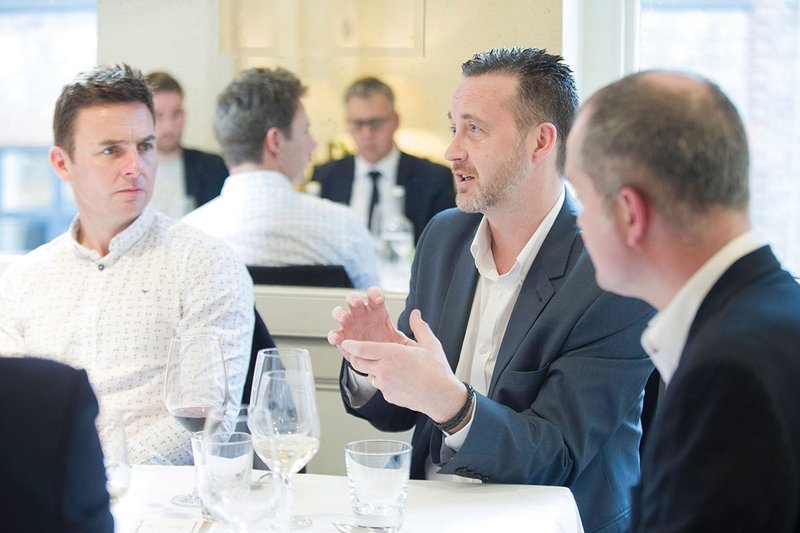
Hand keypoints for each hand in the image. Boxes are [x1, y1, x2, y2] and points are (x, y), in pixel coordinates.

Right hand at [328, 287, 408, 362]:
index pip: (374, 296)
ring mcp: (350, 326)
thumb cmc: (392, 349)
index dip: (375, 294)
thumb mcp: (404, 340)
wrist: (383, 366)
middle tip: (358, 303)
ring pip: (340, 313)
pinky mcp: (343, 340)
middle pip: (354, 300)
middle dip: (354, 299)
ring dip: (340, 313)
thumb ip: (414, 328)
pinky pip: (335, 335)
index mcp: (377, 312)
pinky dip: (333, 335)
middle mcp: (361, 316)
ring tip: (345, 318)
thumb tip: (416, 313)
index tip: (379, 300)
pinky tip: (336, 338)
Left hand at [341, 309, 465, 422]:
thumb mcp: (430, 344)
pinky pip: (380, 386)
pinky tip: (397, 377)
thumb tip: (415, 314)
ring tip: (387, 365)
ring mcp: (385, 385)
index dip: (351, 345)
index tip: (346, 342)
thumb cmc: (437, 372)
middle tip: (358, 352)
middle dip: (355, 356)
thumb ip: (419, 327)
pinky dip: (383, 381)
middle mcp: (384, 370)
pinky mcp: (388, 396)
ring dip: (372, 369)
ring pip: (369, 374)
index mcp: (392, 354)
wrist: (442, 397)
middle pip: (358, 363)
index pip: (363, 349)